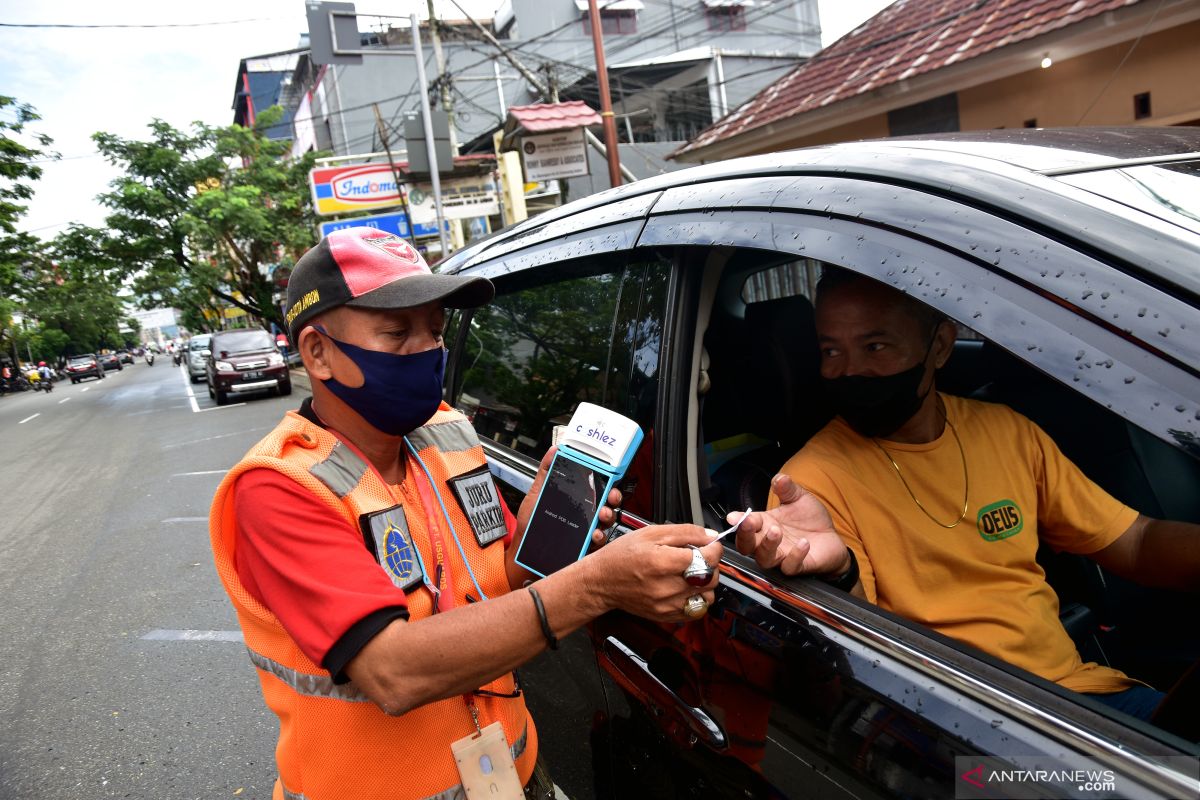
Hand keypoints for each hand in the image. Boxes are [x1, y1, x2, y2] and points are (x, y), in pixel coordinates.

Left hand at [517, 447, 622, 549]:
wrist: (523, 546)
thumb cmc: (531, 522)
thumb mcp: (536, 493)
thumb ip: (546, 471)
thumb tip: (554, 450)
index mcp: (577, 500)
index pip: (598, 489)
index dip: (608, 483)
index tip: (610, 479)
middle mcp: (585, 515)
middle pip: (608, 504)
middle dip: (613, 498)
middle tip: (610, 497)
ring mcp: (586, 532)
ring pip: (606, 523)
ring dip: (608, 517)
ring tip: (602, 515)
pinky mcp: (584, 547)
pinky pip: (599, 542)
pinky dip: (600, 537)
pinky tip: (594, 534)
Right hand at [582, 524, 721, 621]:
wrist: (602, 582)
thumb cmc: (622, 556)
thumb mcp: (650, 533)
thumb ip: (684, 532)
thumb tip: (709, 535)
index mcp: (662, 562)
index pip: (707, 558)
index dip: (715, 549)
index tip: (711, 545)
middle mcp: (666, 587)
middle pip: (711, 578)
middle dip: (711, 564)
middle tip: (699, 557)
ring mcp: (667, 604)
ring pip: (708, 596)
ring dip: (706, 583)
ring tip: (692, 574)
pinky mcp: (666, 616)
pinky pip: (696, 610)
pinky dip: (697, 598)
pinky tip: (685, 587)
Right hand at [733, 474, 848, 576]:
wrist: (831, 536)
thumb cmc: (809, 519)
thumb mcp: (799, 498)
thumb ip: (787, 488)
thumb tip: (779, 478)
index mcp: (764, 524)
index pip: (746, 524)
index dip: (738, 521)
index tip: (733, 516)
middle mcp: (768, 542)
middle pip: (747, 545)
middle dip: (745, 534)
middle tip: (748, 522)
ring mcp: (782, 556)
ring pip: (765, 558)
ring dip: (767, 545)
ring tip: (776, 530)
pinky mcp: (798, 566)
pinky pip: (791, 566)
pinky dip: (796, 555)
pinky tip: (804, 543)